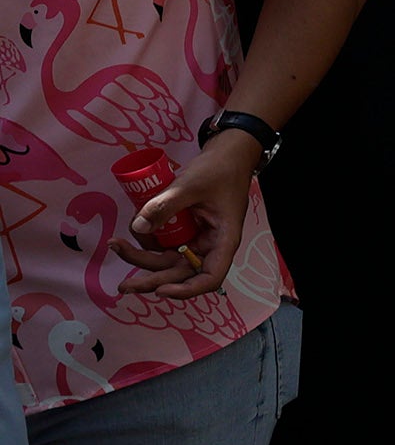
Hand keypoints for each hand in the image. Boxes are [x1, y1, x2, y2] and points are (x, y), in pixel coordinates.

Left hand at [113, 133, 259, 299]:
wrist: (226, 155)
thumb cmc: (219, 170)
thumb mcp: (191, 185)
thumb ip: (164, 205)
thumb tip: (138, 227)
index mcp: (223, 240)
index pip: (209, 277)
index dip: (186, 289)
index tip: (160, 290)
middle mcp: (210, 245)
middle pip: (180, 272)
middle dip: (151, 279)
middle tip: (122, 286)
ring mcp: (196, 239)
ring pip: (167, 260)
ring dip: (142, 258)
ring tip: (118, 244)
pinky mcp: (184, 231)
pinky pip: (164, 244)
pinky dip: (147, 241)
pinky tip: (133, 229)